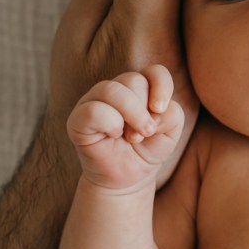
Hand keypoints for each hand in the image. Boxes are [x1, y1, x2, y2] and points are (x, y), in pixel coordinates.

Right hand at [67, 65, 184, 191]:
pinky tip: (113, 135)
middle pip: (134, 80)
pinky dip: (111, 124)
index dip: (162, 86)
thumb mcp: (170, 131)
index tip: (160, 109)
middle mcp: (115, 90)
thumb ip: (172, 114)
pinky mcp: (77, 119)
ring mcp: (93, 101)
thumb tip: (154, 110)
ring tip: (134, 136)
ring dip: (131, 116)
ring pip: (111, 90)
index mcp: (139, 88)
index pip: (154, 71)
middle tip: (145, 132)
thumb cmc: (148, 149)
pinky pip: (94, 111)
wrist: (128, 178)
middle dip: (145, 110)